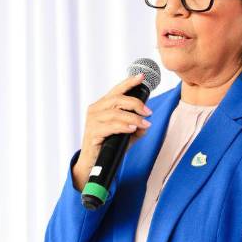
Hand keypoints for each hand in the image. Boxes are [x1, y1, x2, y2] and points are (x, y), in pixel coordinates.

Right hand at [72, 74, 152, 190]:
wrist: (93, 164)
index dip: (129, 82)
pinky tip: (132, 128)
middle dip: (136, 104)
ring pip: (115, 113)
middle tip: (148, 112)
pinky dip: (123, 126)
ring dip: (133, 117)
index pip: (116, 91)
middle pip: (117, 99)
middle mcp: (95, 110)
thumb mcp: (126, 136)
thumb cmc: (108, 146)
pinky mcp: (92, 133)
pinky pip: (111, 126)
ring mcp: (92, 121)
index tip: (142, 77)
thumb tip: (146, 124)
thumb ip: (136, 128)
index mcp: (102, 106)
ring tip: (144, 124)